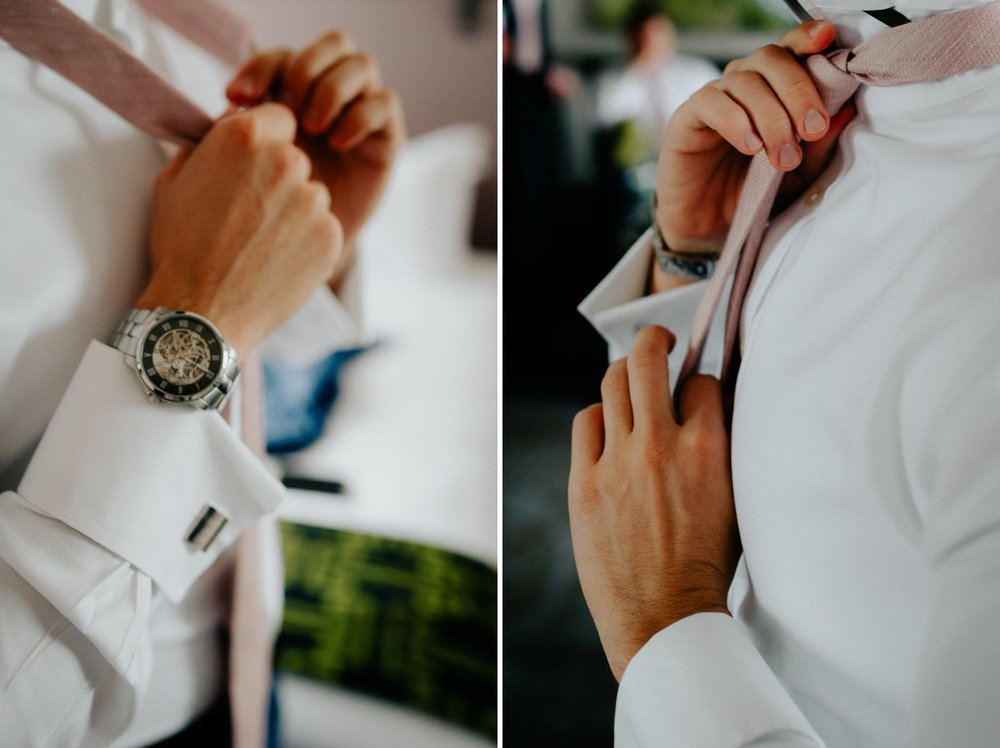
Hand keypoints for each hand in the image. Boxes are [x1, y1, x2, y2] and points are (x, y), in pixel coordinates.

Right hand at [136, 104, 343, 356]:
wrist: (202, 311)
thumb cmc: (181, 247)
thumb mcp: (176, 179)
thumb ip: (209, 142)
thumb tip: (229, 120)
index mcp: (245, 137)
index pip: (280, 117)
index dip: (267, 142)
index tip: (254, 166)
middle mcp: (286, 161)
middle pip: (297, 158)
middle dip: (280, 180)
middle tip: (250, 215)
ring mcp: (313, 200)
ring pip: (312, 196)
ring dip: (295, 213)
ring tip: (260, 244)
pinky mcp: (331, 236)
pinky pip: (325, 229)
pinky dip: (308, 243)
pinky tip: (277, 262)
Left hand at [225, 31, 405, 245]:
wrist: (305, 249)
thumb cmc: (270, 206)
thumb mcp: (244, 165)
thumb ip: (235, 131)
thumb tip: (229, 103)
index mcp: (295, 93)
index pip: (283, 56)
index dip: (259, 68)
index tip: (237, 99)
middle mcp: (333, 93)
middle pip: (333, 43)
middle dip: (306, 71)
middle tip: (289, 113)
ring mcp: (364, 112)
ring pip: (362, 65)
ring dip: (333, 90)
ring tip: (313, 128)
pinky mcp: (388, 137)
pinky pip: (385, 103)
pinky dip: (359, 116)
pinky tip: (338, 144)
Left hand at [568, 326, 740, 680]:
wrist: (665, 618)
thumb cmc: (706, 565)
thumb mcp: (734, 500)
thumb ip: (721, 449)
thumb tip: (712, 407)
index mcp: (708, 450)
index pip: (703, 381)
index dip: (701, 381)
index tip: (697, 387)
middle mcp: (660, 446)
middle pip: (649, 360)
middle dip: (656, 340)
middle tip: (660, 342)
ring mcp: (618, 462)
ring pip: (612, 383)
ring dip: (625, 375)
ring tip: (631, 382)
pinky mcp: (584, 482)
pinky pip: (585, 422)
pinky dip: (597, 417)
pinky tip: (606, 428)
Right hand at [654, 21, 854, 258]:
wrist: (711, 227)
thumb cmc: (755, 193)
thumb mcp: (799, 174)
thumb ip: (820, 145)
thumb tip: (846, 110)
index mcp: (773, 87)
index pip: (791, 49)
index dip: (807, 38)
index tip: (827, 39)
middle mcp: (744, 84)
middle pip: (771, 58)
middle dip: (798, 90)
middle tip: (812, 129)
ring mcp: (714, 98)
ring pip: (744, 81)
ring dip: (771, 117)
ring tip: (782, 157)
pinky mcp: (686, 118)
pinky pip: (710, 102)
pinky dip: (735, 121)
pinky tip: (750, 146)